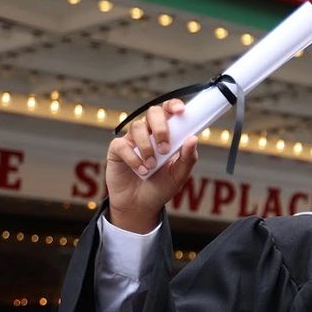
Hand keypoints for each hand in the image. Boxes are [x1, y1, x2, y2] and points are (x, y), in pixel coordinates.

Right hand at [106, 99, 198, 232]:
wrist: (141, 205)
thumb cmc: (162, 186)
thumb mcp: (180, 174)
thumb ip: (188, 157)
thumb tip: (193, 138)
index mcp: (167, 134)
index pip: (170, 111)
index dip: (174, 106)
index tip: (181, 111)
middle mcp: (150, 133)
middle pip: (153, 112)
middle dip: (160, 128)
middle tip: (165, 149)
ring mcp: (132, 140)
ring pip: (138, 127)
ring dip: (147, 147)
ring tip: (152, 166)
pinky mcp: (117, 150)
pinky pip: (122, 145)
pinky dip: (134, 158)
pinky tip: (141, 171)